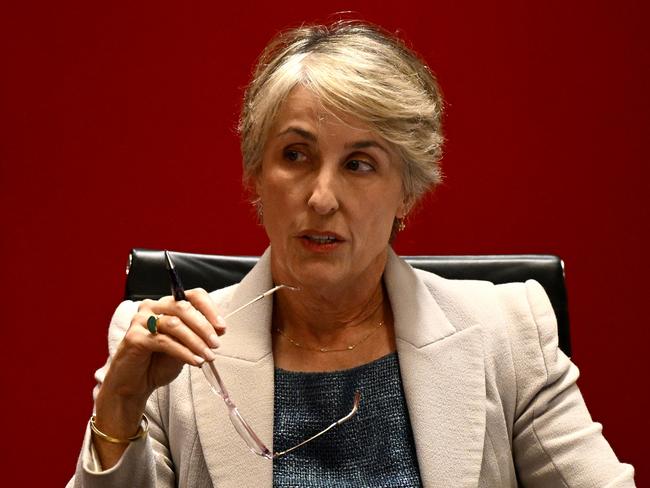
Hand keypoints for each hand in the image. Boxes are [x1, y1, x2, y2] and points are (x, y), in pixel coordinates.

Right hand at [92, 288, 225, 465]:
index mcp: (167, 305)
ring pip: (175, 324)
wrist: (134, 385)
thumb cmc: (158, 362)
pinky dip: (184, 352)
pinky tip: (195, 361)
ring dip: (196, 341)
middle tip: (216, 344)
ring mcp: (141, 320)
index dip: (210, 309)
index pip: (192, 296)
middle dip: (204, 326)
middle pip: (183, 307)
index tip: (222, 327)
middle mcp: (152, 307)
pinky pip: (165, 341)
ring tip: (208, 356)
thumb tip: (219, 329)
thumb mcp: (185, 346)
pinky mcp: (135, 337)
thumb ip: (198, 335)